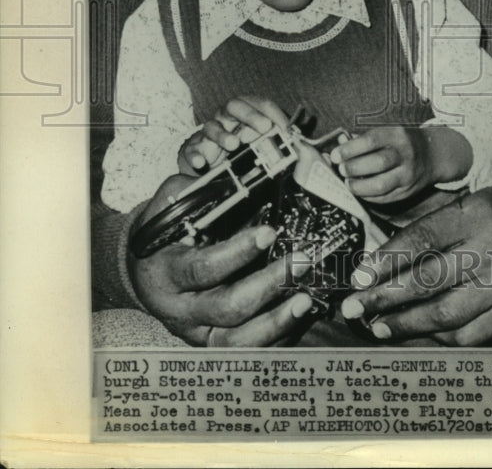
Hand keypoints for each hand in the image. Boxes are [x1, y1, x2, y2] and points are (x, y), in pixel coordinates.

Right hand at [129, 174, 313, 345]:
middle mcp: (180, 310)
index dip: (237, 252)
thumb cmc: (163, 235)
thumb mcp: (169, 208)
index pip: (203, 268)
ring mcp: (197, 333)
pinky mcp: (213, 346)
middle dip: (267, 286)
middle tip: (300, 263)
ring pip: (238, 342)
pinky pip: (247, 353)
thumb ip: (196, 195)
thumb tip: (235, 182)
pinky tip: (297, 319)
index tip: (269, 231)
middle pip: (226, 309)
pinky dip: (275, 339)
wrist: (144, 274)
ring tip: (305, 300)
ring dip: (276, 322)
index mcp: (166, 273)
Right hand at [178, 95, 290, 174]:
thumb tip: (303, 146)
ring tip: (234, 145)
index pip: (260, 104)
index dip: (275, 113)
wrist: (206, 161)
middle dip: (250, 114)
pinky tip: (202, 162)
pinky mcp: (194, 149)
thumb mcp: (259, 142)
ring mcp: (208, 133)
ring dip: (223, 134)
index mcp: (245, 113)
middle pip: (234, 106)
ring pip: (211, 126)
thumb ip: (279, 141)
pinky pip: (191, 149)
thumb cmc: (237, 148)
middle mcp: (226, 118)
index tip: (287, 128)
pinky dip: (196, 154)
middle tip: (264, 127)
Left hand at [329, 125, 471, 203]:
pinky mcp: (408, 192)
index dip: (349, 149)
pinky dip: (367, 196)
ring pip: (380, 185)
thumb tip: (338, 148)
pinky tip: (359, 191)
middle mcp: (406, 154)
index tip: (335, 155)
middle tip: (341, 169)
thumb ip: (363, 140)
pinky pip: (384, 198)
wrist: (433, 155)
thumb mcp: (388, 132)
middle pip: (377, 163)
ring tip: (348, 183)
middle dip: (353, 168)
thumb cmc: (402, 142)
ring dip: (358, 186)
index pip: (371, 141)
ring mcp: (408, 175)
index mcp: (398, 135)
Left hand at [339, 187, 491, 344]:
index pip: (422, 239)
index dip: (386, 261)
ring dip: (403, 323)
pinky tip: (413, 331)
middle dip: (384, 297)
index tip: (358, 278)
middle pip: (429, 281)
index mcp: (477, 214)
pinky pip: (466, 335)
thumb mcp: (458, 208)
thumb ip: (420, 231)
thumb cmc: (483, 220)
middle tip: (353, 308)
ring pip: (444, 314)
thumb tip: (371, 268)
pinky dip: (434, 336)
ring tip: (376, 326)